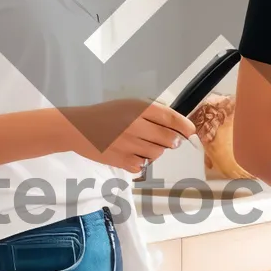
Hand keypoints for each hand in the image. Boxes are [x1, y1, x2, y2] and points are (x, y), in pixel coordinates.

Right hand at [64, 98, 195, 175]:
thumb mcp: (129, 105)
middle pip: (169, 139)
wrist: (78, 128)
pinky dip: (141, 162)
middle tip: (169, 140)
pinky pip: (142, 165)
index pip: (171, 119)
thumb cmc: (106, 114)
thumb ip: (151, 114)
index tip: (191, 131)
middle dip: (173, 141)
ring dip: (156, 150)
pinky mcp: (122, 161)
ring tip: (143, 144)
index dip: (185, 126)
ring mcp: (130, 145)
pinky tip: (132, 154)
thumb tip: (176, 128)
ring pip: (157, 153)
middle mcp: (137, 126)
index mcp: (139, 109)